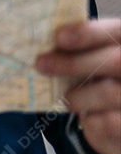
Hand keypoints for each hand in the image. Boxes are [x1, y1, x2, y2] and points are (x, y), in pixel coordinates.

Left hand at [37, 18, 120, 153]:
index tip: (59, 37)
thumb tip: (48, 48)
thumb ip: (82, 51)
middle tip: (41, 64)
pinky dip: (91, 120)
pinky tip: (87, 117)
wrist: (119, 120)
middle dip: (75, 63)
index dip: (89, 33)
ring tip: (66, 98)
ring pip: (109, 92)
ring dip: (79, 95)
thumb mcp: (98, 61)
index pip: (115, 32)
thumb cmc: (106, 82)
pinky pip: (109, 122)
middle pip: (115, 61)